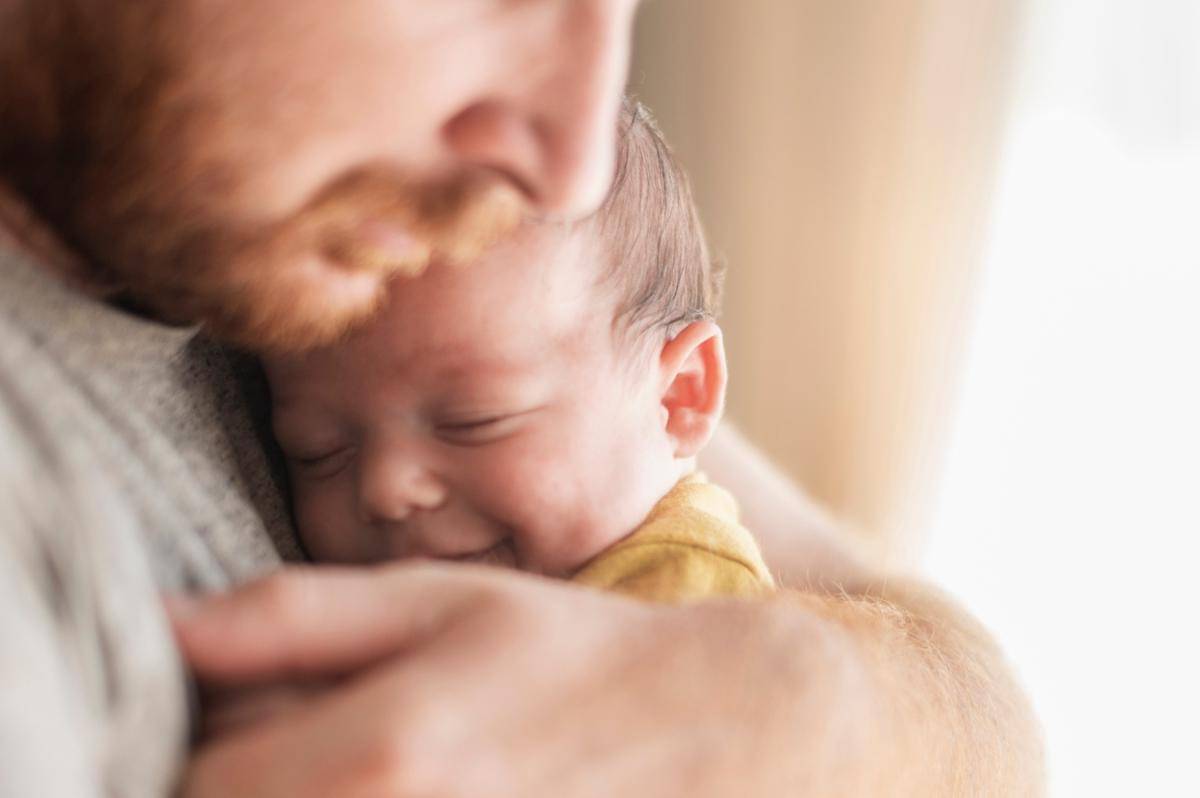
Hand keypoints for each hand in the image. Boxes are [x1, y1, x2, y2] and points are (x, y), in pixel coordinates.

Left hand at [168, 563, 854, 796]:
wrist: (707, 730)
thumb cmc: (569, 657)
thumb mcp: (438, 602)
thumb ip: (290, 617)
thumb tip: (161, 627)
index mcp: (376, 759)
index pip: (195, 781)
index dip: (193, 742)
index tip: (242, 708)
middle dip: (242, 775)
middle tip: (311, 731)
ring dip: (301, 794)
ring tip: (370, 759)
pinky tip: (404, 782)